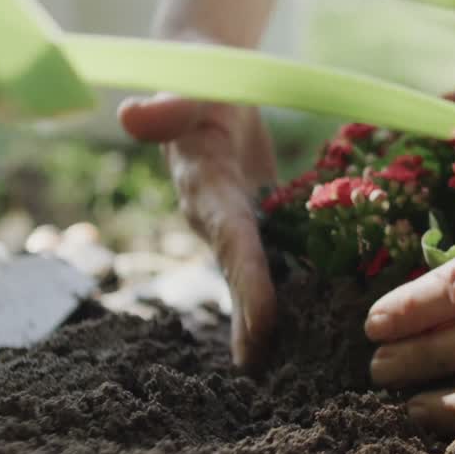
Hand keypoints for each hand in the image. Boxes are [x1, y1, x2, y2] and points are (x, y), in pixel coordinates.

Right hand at [119, 93, 277, 368]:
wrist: (206, 82)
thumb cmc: (203, 80)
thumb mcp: (192, 83)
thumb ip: (169, 103)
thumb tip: (132, 114)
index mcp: (205, 188)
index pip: (231, 243)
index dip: (248, 285)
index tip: (265, 327)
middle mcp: (218, 215)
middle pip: (240, 275)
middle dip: (255, 322)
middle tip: (271, 373)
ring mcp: (237, 221)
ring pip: (256, 275)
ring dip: (271, 318)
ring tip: (294, 365)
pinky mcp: (257, 218)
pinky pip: (275, 257)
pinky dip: (294, 286)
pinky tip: (322, 316)